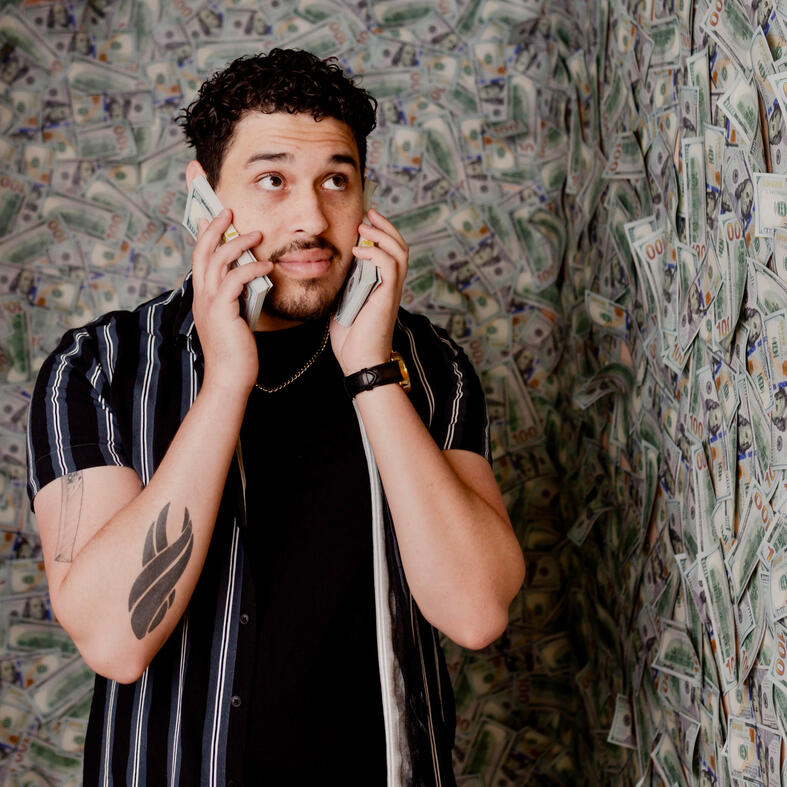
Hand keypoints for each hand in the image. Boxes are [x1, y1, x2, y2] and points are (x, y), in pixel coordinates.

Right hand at [191, 208, 270, 394]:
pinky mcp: (222, 311)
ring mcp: (209, 303)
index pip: (199, 258)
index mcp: (202, 297)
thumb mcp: (235, 318)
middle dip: (215, 227)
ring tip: (257, 235)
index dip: (204, 235)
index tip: (210, 216)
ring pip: (218, 261)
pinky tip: (266, 266)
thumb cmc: (236, 352)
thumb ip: (236, 298)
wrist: (230, 378)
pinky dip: (252, 268)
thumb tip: (250, 281)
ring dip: (238, 243)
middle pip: (202, 251)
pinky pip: (235, 280)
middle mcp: (201, 296)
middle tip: (228, 211)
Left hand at [330, 208, 407, 374]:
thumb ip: (343, 283)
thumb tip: (329, 265)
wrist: (359, 360)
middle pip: (400, 245)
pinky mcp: (388, 295)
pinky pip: (389, 265)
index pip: (390, 251)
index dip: (381, 232)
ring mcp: (391, 289)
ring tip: (364, 226)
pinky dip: (375, 252)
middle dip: (385, 226)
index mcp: (382, 284)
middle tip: (369, 213)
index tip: (365, 219)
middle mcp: (391, 284)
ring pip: (399, 251)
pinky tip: (359, 250)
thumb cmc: (350, 336)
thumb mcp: (342, 301)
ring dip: (382, 234)